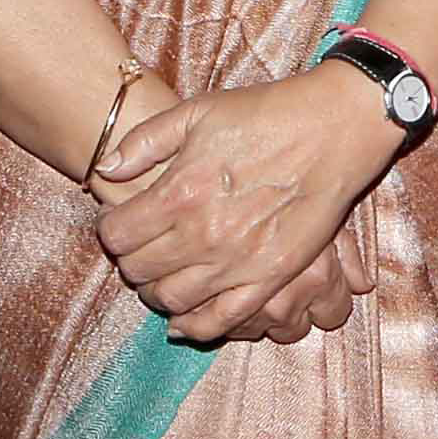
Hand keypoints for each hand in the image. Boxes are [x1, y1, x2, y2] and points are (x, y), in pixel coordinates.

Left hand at [92, 65, 397, 345]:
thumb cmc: (264, 114)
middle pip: (139, 270)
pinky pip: (221, 319)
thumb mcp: (196, 112)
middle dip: (130, 262)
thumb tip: (106, 169)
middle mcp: (202, 234)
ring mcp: (236, 261)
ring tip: (159, 279)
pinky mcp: (269, 278)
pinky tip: (182, 320)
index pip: (117, 234)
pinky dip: (194, 326)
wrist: (331, 128)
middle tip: (138, 250)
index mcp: (178, 192)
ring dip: (155, 293)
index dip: (110, 230)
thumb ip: (143, 142)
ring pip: (173, 299)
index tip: (117, 223)